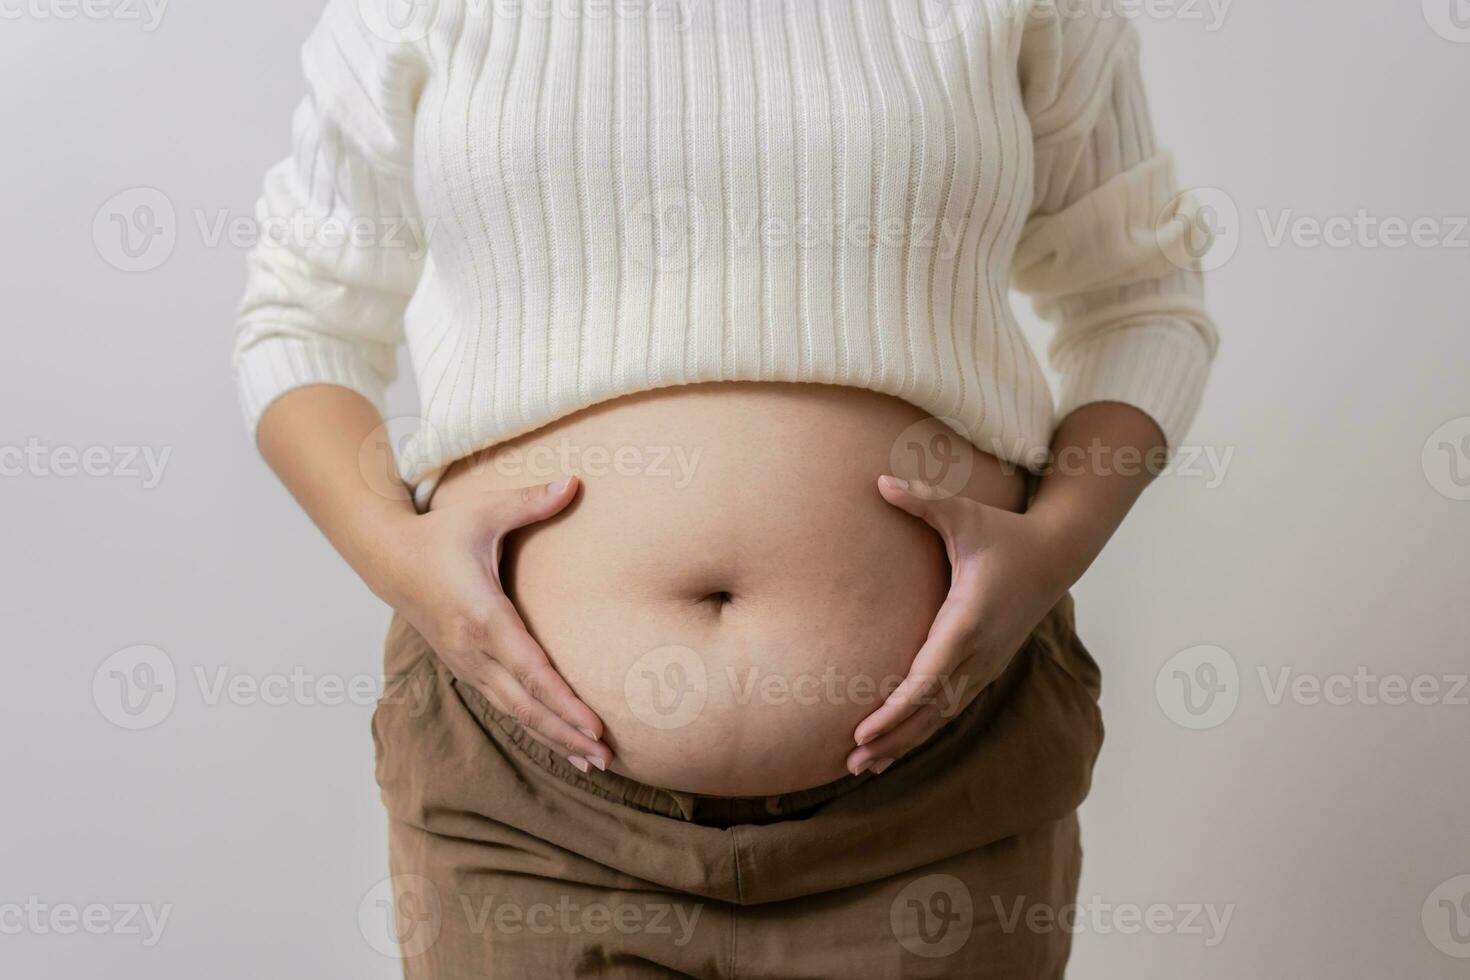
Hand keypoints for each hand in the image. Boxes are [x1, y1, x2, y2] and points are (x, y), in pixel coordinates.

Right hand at [379, 476, 611, 772]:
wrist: (388, 559)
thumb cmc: (440, 533)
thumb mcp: (484, 511)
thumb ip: (531, 501)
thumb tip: (575, 482)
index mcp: (482, 616)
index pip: (531, 669)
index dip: (564, 701)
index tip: (595, 725)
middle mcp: (474, 650)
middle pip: (526, 704)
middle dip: (566, 732)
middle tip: (606, 757)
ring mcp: (467, 664)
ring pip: (515, 711)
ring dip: (553, 737)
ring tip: (592, 760)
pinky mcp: (466, 668)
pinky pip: (504, 704)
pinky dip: (534, 724)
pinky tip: (561, 740)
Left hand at [845, 476, 1076, 775]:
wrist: (1055, 554)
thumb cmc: (1004, 532)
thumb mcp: (965, 513)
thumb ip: (923, 500)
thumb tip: (879, 482)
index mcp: (969, 621)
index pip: (929, 677)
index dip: (896, 709)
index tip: (864, 731)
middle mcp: (979, 652)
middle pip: (931, 709)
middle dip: (892, 737)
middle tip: (850, 762)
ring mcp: (986, 664)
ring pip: (942, 716)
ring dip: (904, 742)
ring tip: (863, 767)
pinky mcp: (986, 667)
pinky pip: (951, 708)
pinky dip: (922, 731)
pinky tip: (895, 748)